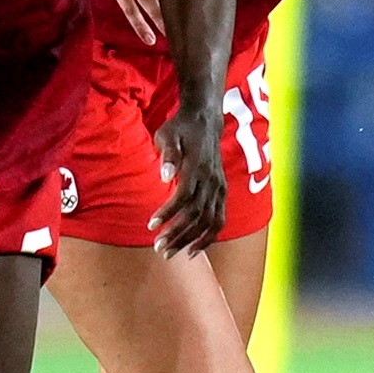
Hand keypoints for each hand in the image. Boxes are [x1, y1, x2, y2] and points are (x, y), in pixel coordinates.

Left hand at [154, 106, 227, 256]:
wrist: (205, 119)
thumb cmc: (180, 128)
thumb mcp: (167, 135)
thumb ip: (167, 155)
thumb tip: (164, 176)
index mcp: (197, 166)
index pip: (184, 195)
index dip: (168, 212)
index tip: (151, 225)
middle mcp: (212, 179)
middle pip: (196, 214)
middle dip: (177, 233)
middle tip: (158, 248)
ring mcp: (219, 187)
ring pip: (209, 221)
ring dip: (190, 240)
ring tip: (171, 252)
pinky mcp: (222, 192)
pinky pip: (219, 220)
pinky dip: (208, 238)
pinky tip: (192, 250)